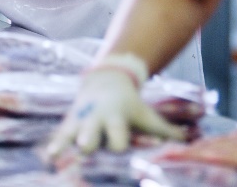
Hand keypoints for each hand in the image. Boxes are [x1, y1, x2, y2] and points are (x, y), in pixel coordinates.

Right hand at [43, 54, 185, 158]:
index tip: (118, 148)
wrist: (107, 80)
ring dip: (64, 144)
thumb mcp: (148, 115)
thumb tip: (190, 142)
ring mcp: (80, 121)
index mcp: (117, 118)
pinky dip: (53, 145)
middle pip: (91, 133)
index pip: (117, 136)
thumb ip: (167, 131)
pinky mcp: (69, 123)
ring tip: (55, 156)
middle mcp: (96, 120)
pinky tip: (46, 157)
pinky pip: (58, 135)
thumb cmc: (132, 106)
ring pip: (70, 133)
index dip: (118, 142)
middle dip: (88, 140)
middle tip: (87, 146)